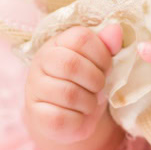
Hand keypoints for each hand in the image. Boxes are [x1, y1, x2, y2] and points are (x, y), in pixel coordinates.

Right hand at [24, 24, 122, 144]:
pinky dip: (79, 119)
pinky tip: (79, 115)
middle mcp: (40, 63)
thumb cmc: (85, 85)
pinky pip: (62, 117)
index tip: (106, 67)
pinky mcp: (37, 115)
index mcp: (57, 43)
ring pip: (69, 94)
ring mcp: (35, 89)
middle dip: (95, 79)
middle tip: (99, 87)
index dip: (102, 54)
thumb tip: (116, 29)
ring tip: (89, 102)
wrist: (69, 119)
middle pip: (71, 64)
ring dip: (89, 102)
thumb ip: (108, 46)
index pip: (81, 37)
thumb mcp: (99, 63)